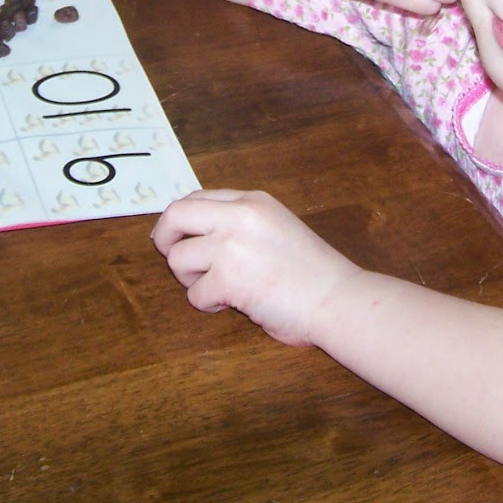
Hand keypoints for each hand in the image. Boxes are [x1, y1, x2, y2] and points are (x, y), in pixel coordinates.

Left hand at [151, 189, 357, 346]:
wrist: (337, 298)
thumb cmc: (311, 272)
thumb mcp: (275, 227)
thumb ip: (240, 223)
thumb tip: (192, 231)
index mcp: (252, 201)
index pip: (196, 198)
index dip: (180, 220)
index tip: (178, 237)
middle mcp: (239, 215)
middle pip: (175, 215)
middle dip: (165, 239)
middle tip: (173, 257)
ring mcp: (232, 246)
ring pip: (178, 259)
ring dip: (191, 279)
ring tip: (219, 288)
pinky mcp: (229, 279)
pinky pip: (195, 294)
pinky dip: (209, 304)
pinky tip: (236, 304)